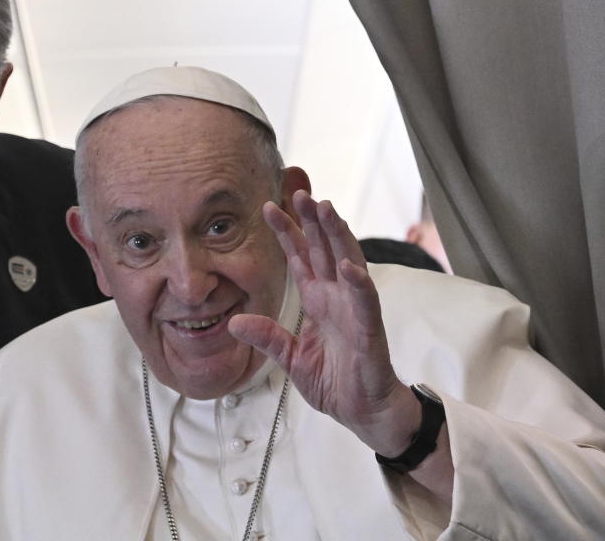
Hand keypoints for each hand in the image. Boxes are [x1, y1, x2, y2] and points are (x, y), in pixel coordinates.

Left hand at [228, 192, 419, 456]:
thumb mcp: (290, 359)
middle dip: (312, 221)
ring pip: (348, 263)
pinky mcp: (369, 331)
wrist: (363, 413)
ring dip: (338, 237)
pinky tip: (347, 265)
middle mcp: (337, 298)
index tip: (268, 206)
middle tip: (299, 191)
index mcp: (318, 300)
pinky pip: (365, 303)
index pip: (300, 258)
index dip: (287, 232)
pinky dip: (359, 283)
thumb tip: (234, 321)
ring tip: (326, 210)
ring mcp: (355, 311)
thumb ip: (267, 337)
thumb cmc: (335, 383)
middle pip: (324, 250)